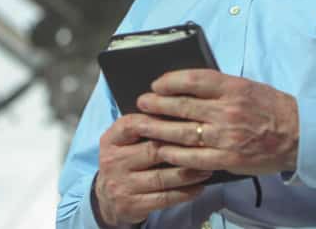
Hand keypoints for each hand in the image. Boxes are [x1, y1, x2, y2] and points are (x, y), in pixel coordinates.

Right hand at [94, 114, 211, 225]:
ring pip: (161, 177)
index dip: (160, 120)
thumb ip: (145, 125)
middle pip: (153, 151)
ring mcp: (121, 185)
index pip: (134, 124)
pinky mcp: (131, 205)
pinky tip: (199, 188)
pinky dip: (184, 193)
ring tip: (207, 168)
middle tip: (206, 145)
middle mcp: (112, 162)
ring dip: (188, 173)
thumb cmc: (126, 161)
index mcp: (111, 140)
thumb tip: (180, 110)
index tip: (187, 117)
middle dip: (183, 148)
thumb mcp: (125, 141)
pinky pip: (163, 199)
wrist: (108, 198)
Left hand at [135, 70, 298, 176]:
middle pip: (182, 106)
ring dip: (159, 129)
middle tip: (142, 103)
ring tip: (144, 125)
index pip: (194, 80)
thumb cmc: (271, 108)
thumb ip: (219, 87)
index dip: (171, 81)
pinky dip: (175, 154)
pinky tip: (163, 150)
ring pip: (183, 133)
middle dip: (157, 105)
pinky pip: (194, 157)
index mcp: (233, 88)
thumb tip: (186, 87)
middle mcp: (228, 111)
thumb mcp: (247, 87)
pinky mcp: (227, 159)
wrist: (297, 134)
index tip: (157, 84)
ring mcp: (226, 136)